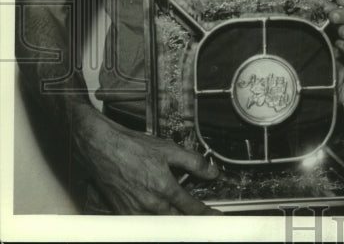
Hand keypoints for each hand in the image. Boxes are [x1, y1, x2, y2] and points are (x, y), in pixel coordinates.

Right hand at [75, 109, 219, 213]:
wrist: (102, 149)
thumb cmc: (131, 148)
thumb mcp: (169, 149)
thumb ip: (194, 162)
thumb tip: (212, 172)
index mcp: (163, 188)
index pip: (191, 207)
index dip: (205, 213)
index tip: (215, 216)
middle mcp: (149, 203)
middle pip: (176, 220)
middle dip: (190, 219)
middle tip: (202, 217)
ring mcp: (134, 210)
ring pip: (159, 222)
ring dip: (172, 219)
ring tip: (180, 213)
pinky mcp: (122, 212)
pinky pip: (142, 222)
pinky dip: (152, 219)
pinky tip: (156, 211)